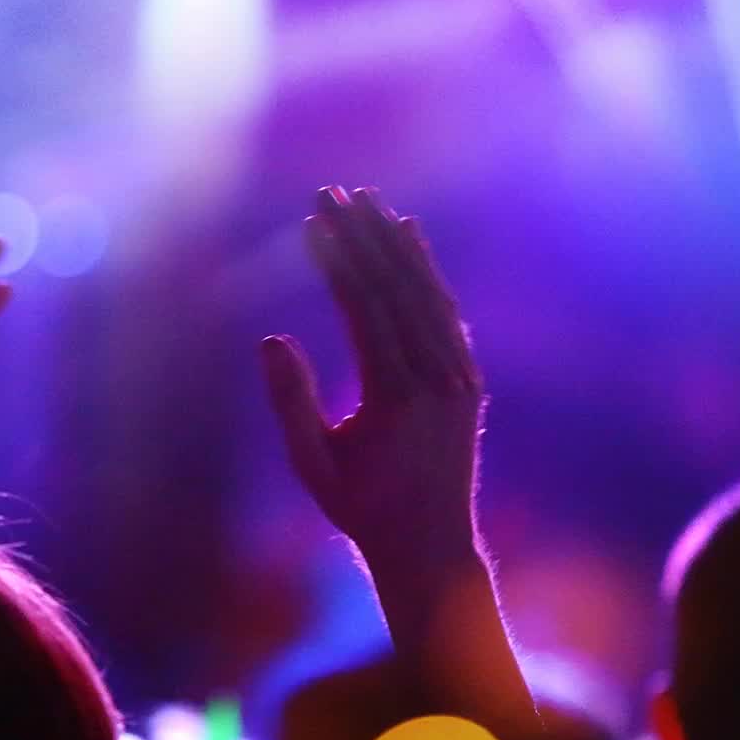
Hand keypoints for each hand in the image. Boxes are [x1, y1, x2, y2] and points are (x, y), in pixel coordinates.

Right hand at [262, 186, 483, 568]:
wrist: (430, 547)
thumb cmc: (360, 510)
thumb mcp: (312, 465)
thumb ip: (291, 403)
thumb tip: (271, 339)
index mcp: (399, 396)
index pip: (366, 308)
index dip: (338, 260)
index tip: (313, 220)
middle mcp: (439, 378)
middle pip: (398, 288)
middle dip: (363, 236)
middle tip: (333, 192)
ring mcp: (460, 377)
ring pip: (427, 294)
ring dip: (395, 244)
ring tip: (367, 201)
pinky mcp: (468, 380)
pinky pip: (445, 313)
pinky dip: (426, 273)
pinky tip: (409, 239)